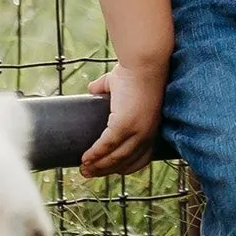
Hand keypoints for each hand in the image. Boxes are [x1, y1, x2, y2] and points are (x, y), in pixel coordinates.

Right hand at [80, 60, 166, 175]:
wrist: (143, 62)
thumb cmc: (136, 71)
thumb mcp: (123, 87)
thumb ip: (108, 88)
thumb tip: (93, 89)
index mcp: (151, 128)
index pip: (140, 158)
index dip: (124, 167)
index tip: (109, 170)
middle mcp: (147, 134)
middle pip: (126, 162)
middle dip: (106, 170)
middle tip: (89, 173)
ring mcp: (137, 130)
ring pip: (116, 158)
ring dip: (98, 167)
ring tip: (84, 170)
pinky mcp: (124, 124)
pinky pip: (107, 146)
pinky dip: (94, 154)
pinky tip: (85, 159)